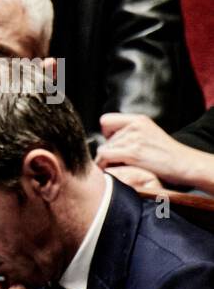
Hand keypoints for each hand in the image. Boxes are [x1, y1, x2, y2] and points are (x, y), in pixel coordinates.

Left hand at [97, 112, 212, 190]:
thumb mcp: (149, 134)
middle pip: (104, 139)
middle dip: (109, 151)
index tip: (114, 143)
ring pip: (103, 149)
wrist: (185, 163)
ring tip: (122, 165)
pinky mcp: (133, 152)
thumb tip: (105, 142)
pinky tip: (116, 168)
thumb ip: (130, 133)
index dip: (106, 133)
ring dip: (107, 160)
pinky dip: (106, 165)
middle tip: (119, 160)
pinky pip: (105, 157)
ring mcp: (134, 138)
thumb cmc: (166, 154)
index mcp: (139, 119)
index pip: (106, 120)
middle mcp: (135, 125)